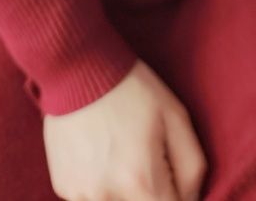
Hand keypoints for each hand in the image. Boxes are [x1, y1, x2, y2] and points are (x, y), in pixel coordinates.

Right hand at [43, 59, 207, 200]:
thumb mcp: (176, 117)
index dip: (179, 195)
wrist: (77, 67)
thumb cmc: (131, 89)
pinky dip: (103, 184)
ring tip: (122, 151)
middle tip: (145, 155)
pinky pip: (93, 198)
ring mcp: (82, 195)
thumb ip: (192, 168)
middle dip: (152, 192)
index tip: (172, 174)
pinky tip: (101, 152)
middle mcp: (108, 198)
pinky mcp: (64, 187)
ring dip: (126, 191)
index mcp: (142, 182)